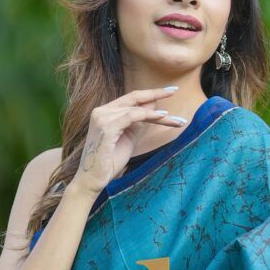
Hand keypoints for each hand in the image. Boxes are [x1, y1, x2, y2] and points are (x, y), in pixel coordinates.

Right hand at [69, 84, 190, 198]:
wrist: (93, 179)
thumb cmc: (110, 161)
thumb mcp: (129, 136)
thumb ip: (139, 121)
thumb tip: (153, 106)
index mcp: (105, 112)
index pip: (131, 99)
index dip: (151, 94)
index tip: (170, 91)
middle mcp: (101, 111)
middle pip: (134, 98)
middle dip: (156, 93)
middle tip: (175, 90)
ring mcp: (102, 118)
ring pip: (136, 109)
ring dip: (158, 114)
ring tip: (176, 119)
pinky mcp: (106, 127)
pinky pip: (131, 116)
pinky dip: (148, 115)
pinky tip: (162, 117)